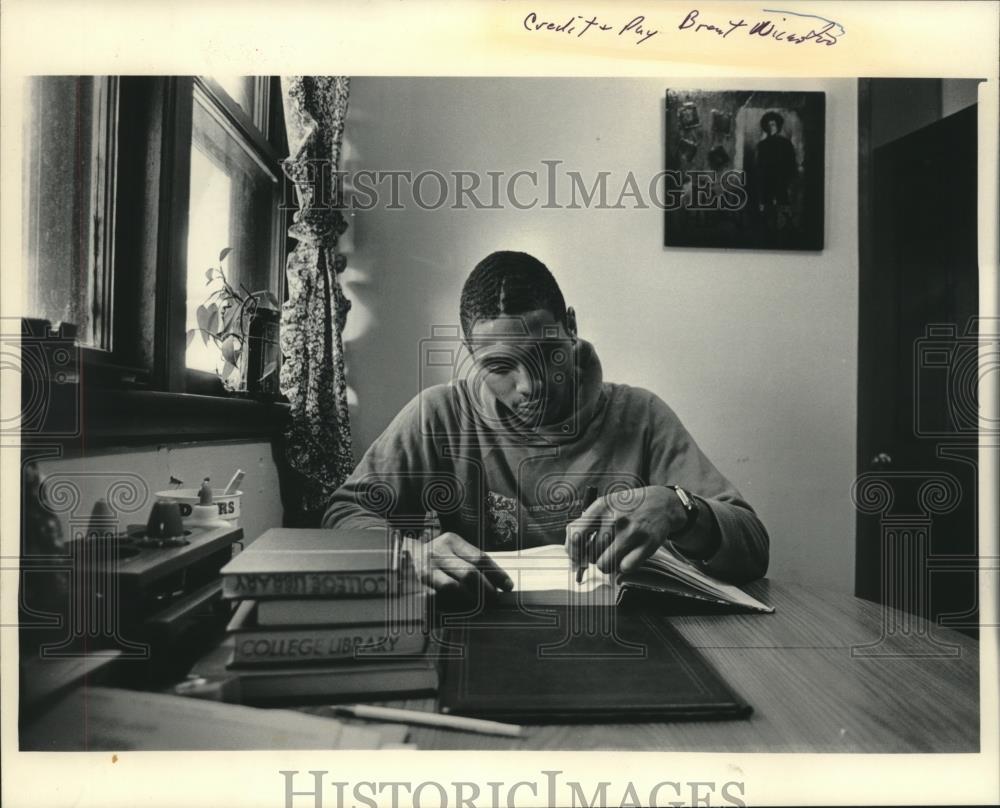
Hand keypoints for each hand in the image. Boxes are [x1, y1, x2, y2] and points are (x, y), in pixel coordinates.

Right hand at [406, 532, 513, 601]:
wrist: (399, 557)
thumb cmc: (435, 557)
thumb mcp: (452, 551)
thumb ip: (471, 562)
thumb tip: (499, 583)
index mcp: (451, 541)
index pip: (480, 558)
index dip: (497, 574)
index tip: (508, 587)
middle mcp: (437, 552)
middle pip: (469, 573)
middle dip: (486, 590)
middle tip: (494, 600)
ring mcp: (425, 569)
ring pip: (454, 588)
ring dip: (471, 600)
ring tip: (480, 606)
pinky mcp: (415, 585)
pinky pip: (438, 599)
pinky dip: (452, 606)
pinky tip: (460, 610)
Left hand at [565, 486, 687, 574]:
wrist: (661, 503)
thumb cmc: (627, 507)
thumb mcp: (605, 505)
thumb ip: (585, 524)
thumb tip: (571, 553)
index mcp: (601, 507)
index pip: (576, 535)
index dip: (573, 552)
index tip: (576, 558)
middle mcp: (615, 518)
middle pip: (590, 554)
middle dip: (593, 557)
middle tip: (603, 550)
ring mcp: (632, 532)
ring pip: (605, 565)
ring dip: (607, 564)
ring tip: (614, 553)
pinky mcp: (647, 545)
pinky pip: (624, 568)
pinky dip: (624, 566)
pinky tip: (628, 555)